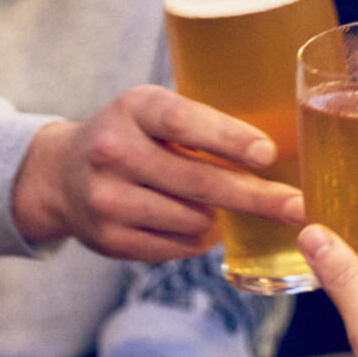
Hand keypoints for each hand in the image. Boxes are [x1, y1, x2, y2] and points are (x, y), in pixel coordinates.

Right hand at [11, 84, 299, 261]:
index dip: (228, 139)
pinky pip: (177, 247)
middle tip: (298, 207)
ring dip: (220, 218)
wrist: (60, 175)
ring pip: (193, 220)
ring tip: (219, 206)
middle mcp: (113, 151)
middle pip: (197, 182)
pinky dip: (198, 240)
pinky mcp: (108, 240)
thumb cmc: (134, 137)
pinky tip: (195, 224)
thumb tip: (284, 154)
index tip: (268, 154)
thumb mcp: (157, 111)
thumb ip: (204, 124)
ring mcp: (106, 199)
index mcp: (134, 108)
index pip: (183, 124)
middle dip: (256, 197)